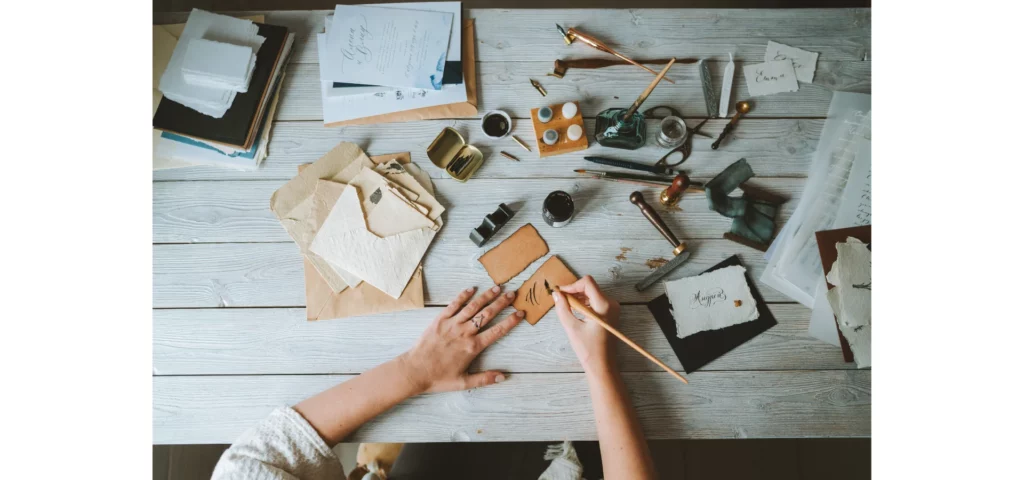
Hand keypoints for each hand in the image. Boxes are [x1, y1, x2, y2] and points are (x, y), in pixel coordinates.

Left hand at [398, 286, 523, 392]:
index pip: (497, 331)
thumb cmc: (438, 378)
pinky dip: (463, 296)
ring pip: (473, 306)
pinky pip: (454, 305)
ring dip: (486, 296)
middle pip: (487, 314)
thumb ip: (485, 379)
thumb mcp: (464, 382)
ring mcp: (452, 324)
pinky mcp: (440, 320)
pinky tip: (472, 289)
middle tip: (512, 294)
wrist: (415, 371)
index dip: (511, 321)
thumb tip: (504, 376)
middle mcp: (465, 332)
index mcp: (473, 347)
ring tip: (497, 287)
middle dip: (502, 303)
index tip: (520, 313)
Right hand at [551, 275, 620, 374]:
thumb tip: (556, 294)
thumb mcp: (572, 328)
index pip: (587, 282)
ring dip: (578, 298)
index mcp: (604, 305)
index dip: (572, 285)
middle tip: (561, 301)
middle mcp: (611, 303)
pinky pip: (595, 302)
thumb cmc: (588, 349)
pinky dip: (584, 304)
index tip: (560, 293)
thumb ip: (563, 309)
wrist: (602, 365)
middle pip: (590, 287)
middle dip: (574, 292)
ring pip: (592, 294)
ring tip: (567, 308)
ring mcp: (612, 309)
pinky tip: (575, 313)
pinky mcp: (610, 314)